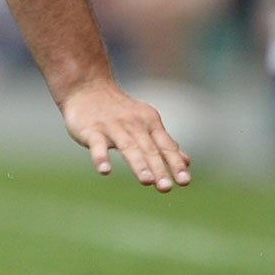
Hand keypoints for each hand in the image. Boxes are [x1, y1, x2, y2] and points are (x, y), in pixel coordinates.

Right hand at [59, 80, 191, 191]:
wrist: (87, 86)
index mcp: (149, 123)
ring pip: (127, 147)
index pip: (165, 146)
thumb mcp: (146, 122)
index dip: (175, 163)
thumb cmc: (120, 110)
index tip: (184, 181)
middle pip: (148, 149)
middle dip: (158, 168)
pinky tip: (104, 171)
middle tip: (166, 188)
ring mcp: (112, 126)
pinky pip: (97, 145)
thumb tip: (186, 162)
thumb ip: (164, 143)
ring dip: (138, 164)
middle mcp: (133, 124)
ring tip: (147, 181)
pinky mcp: (92, 130)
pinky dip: (101, 157)